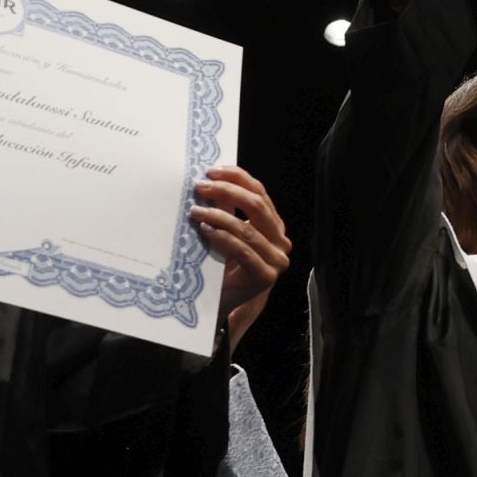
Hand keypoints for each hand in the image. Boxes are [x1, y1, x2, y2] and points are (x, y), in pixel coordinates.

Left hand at [191, 166, 292, 353]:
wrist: (221, 305)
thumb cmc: (220, 268)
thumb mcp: (224, 233)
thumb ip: (225, 211)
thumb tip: (209, 181)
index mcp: (273, 226)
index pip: (260, 194)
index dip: (238, 178)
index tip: (212, 171)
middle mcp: (280, 240)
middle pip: (258, 206)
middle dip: (228, 192)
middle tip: (201, 187)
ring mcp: (276, 259)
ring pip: (248, 228)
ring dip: (219, 215)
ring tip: (195, 211)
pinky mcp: (265, 276)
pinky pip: (243, 250)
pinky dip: (223, 238)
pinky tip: (206, 231)